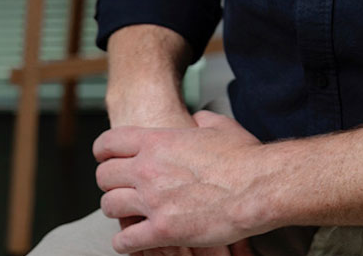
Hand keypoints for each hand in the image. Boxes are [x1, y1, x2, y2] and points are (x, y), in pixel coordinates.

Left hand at [94, 111, 263, 253]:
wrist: (258, 186)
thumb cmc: (243, 156)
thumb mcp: (218, 125)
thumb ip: (199, 120)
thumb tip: (195, 120)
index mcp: (158, 141)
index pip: (109, 143)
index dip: (104, 151)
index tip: (107, 159)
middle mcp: (148, 169)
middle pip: (104, 176)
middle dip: (110, 182)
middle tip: (120, 188)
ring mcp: (152, 201)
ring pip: (109, 207)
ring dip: (117, 211)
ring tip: (128, 214)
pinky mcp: (162, 231)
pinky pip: (125, 241)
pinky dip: (127, 242)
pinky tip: (136, 240)